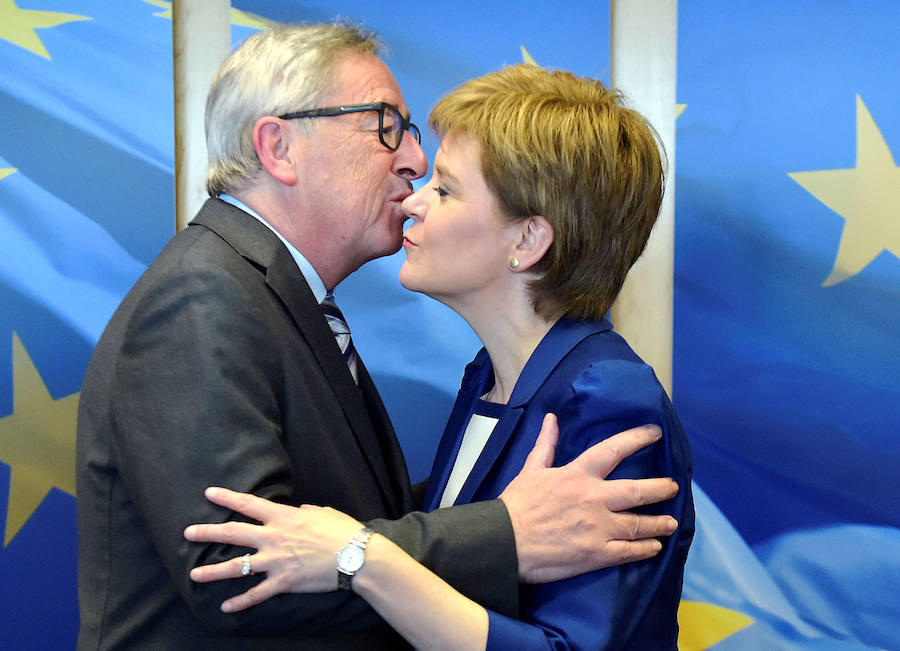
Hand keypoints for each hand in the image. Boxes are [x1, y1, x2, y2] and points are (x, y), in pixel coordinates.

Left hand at [184, 487, 361, 611]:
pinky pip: (257, 593)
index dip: (227, 498)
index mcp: (283, 517)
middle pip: (233, 534)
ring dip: (213, 571)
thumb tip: (300, 510)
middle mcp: (274, 537)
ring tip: (194, 574)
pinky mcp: (284, 581)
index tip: (208, 494)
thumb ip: (307, 511)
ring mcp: (276, 560)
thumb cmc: (343, 530)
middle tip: (188, 533)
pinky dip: (240, 601)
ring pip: (237, 566)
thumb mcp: (324, 512)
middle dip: (208, 533)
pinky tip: (225, 607)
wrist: (356, 556)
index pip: (248, 505)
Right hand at [499, 414, 679, 583]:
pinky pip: (630, 551)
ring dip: (659, 523)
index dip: (637, 438)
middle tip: (674, 487)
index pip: (614, 450)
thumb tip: (552, 419)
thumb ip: (546, 444)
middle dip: (661, 488)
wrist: (504, 542)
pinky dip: (646, 548)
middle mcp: (594, 499)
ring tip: (671, 522)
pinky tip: (655, 547)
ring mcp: (598, 528)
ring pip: (640, 523)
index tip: (655, 433)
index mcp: (578, 475)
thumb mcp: (530, 469)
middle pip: (638, 490)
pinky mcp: (597, 554)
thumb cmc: (515, 505)